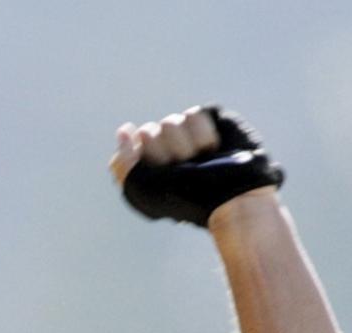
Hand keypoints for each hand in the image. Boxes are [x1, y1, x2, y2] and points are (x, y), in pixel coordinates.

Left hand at [109, 105, 282, 227]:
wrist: (229, 197)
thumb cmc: (185, 199)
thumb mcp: (141, 189)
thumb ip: (122, 163)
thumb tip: (124, 130)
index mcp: (146, 162)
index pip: (129, 146)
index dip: (144, 162)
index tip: (159, 177)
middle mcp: (165, 146)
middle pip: (147, 133)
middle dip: (164, 155)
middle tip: (182, 171)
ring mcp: (188, 133)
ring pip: (170, 122)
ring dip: (184, 147)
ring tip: (200, 162)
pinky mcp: (210, 120)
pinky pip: (193, 114)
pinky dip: (201, 136)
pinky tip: (213, 149)